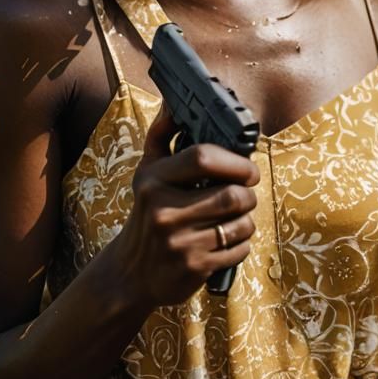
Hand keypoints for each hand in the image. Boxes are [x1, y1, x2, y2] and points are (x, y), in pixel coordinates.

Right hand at [112, 103, 259, 308]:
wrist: (129, 274)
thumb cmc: (146, 214)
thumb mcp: (146, 174)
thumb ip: (161, 136)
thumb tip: (173, 104)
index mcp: (154, 181)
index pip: (202, 157)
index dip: (235, 161)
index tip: (247, 169)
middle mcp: (164, 210)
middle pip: (231, 194)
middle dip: (248, 194)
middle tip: (245, 194)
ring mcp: (180, 242)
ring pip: (240, 223)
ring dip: (247, 219)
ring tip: (237, 217)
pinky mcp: (194, 268)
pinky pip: (239, 249)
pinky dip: (242, 243)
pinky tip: (228, 240)